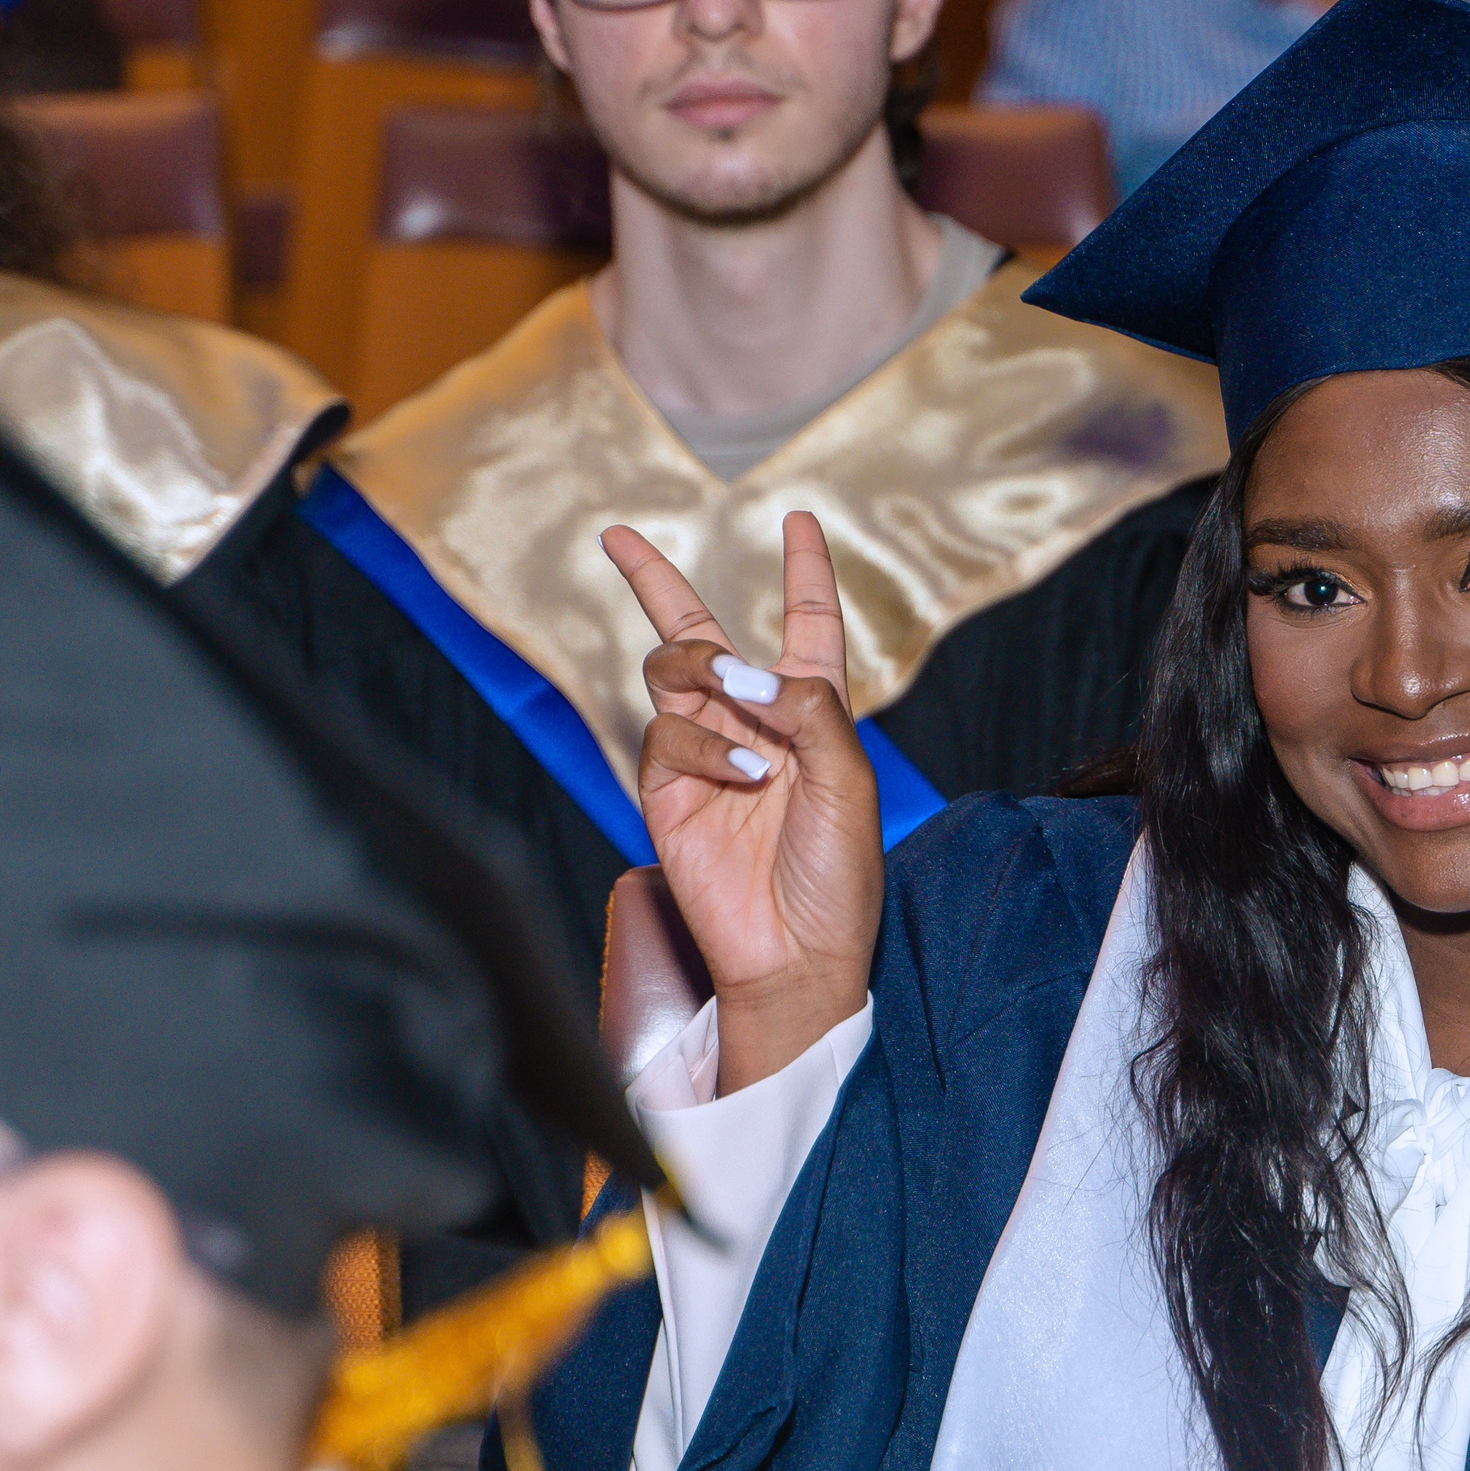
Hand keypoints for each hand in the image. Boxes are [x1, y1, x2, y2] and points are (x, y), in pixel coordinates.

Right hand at [603, 513, 882, 1094]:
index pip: (807, 623)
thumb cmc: (838, 874)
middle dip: (653, 579)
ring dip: (704, 672)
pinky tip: (744, 776)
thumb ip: (810, 710)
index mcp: (813, 712)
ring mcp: (703, 753)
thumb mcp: (851, 780)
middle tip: (617, 539)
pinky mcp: (666, 790)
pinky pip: (666, 734)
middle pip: (698, 631)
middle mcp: (752, 722)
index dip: (805, 570)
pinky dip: (706, 745)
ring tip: (739, 708)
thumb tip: (747, 669)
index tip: (798, 518)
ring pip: (673, 670)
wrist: (797, 953)